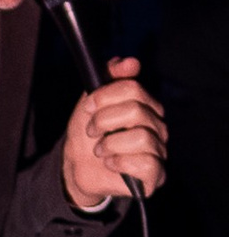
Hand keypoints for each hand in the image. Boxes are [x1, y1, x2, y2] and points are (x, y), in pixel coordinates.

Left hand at [60, 57, 167, 206]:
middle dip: (103, 120)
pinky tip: (111, 163)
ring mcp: (158, 150)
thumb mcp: (91, 105)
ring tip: (100, 150)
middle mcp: (157, 126)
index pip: (133, 89)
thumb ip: (108, 80)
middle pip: (135, 110)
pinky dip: (120, 162)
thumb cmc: (89, 137)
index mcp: (145, 106)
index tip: (88, 106)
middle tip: (92, 131)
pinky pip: (145, 163)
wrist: (78, 169)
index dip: (105, 96)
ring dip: (110, 144)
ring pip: (141, 137)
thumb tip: (129, 62)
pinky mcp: (155, 174)